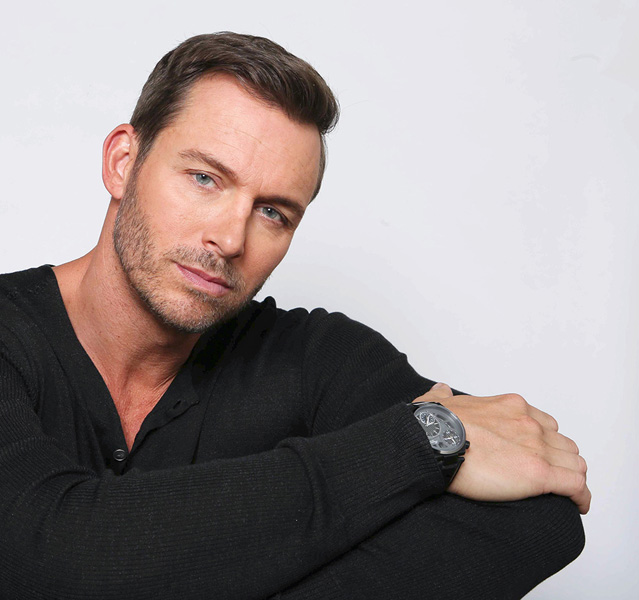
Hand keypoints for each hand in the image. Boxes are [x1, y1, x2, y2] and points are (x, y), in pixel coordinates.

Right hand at [412, 384, 590, 513]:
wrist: (431, 442)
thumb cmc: (432, 426)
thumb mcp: (439, 401)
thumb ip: (445, 395)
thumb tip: (442, 389)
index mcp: (511, 406)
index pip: (545, 424)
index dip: (545, 442)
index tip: (538, 455)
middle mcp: (528, 423)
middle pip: (563, 444)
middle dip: (561, 460)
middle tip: (553, 477)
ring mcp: (536, 447)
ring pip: (575, 463)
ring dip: (572, 478)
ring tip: (567, 494)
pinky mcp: (538, 473)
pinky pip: (576, 485)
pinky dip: (581, 497)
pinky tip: (578, 506)